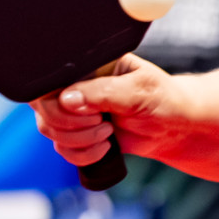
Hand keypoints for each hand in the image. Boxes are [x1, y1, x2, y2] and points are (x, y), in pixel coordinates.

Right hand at [30, 53, 185, 166]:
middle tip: (102, 123)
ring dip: (79, 140)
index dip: (61, 99)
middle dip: (72, 124)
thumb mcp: (139, 90)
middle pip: (44, 106)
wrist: (173, 128)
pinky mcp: (78, 132)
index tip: (90, 110)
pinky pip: (61, 148)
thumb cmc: (162, 99)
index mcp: (89, 64)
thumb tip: (66, 99)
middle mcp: (76, 84)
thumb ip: (104, 92)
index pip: (53, 77)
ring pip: (49, 128)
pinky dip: (82, 154)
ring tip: (108, 133)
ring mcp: (74, 109)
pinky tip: (105, 147)